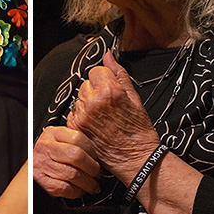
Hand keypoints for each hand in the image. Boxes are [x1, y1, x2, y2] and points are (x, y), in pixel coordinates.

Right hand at [33, 125, 101, 198]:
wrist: (29, 171)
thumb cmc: (47, 156)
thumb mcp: (56, 141)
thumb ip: (72, 141)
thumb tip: (98, 152)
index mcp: (51, 134)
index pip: (77, 137)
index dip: (92, 151)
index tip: (96, 159)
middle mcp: (45, 147)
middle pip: (76, 156)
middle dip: (92, 169)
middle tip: (97, 175)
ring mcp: (42, 164)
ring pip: (73, 174)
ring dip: (88, 184)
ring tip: (92, 185)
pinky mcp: (42, 182)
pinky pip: (65, 188)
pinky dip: (76, 192)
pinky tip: (79, 190)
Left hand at [67, 51, 161, 182]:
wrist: (136, 157)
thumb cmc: (139, 130)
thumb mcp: (135, 98)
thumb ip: (119, 74)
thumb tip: (109, 55)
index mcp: (109, 91)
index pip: (96, 71)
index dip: (104, 79)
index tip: (111, 89)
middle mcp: (93, 101)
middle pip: (86, 84)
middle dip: (95, 91)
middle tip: (108, 106)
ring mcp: (83, 115)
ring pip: (79, 98)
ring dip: (88, 103)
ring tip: (103, 116)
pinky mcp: (76, 126)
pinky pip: (74, 112)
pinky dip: (82, 116)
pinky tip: (96, 124)